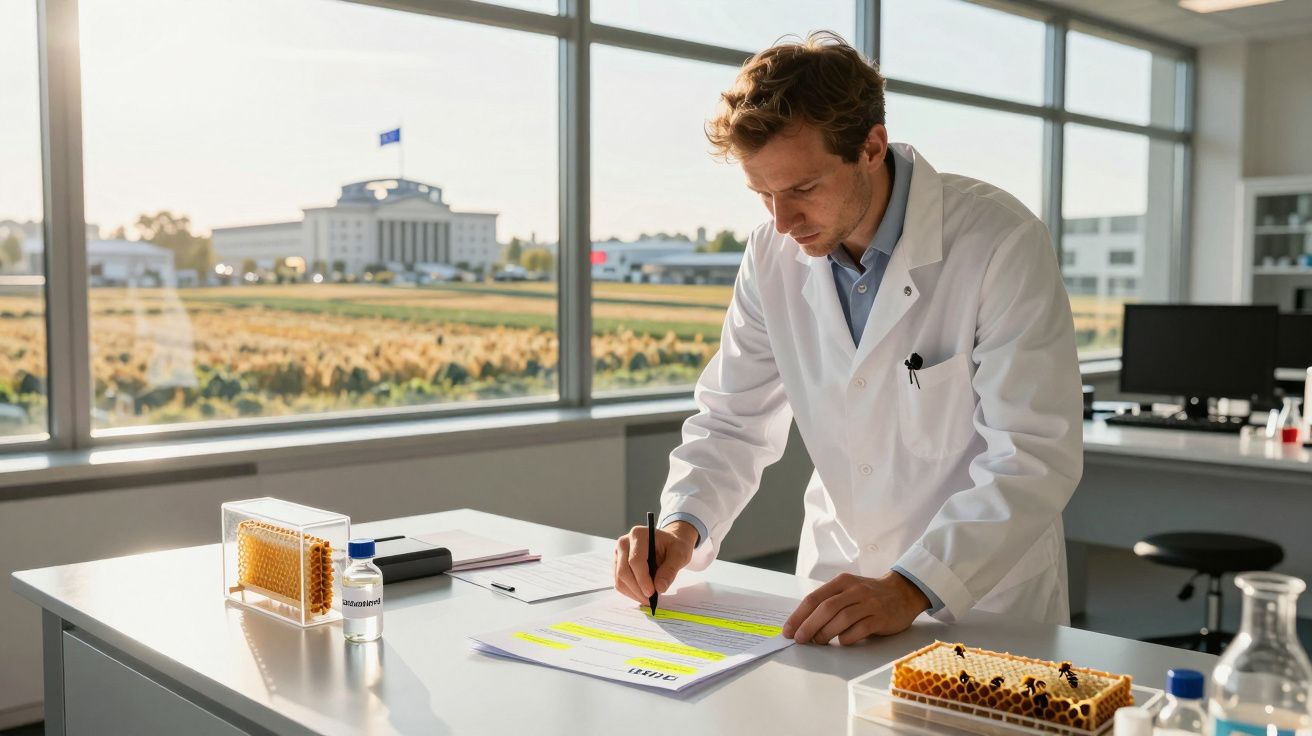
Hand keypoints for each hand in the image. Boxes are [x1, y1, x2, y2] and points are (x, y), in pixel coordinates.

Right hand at [613, 521, 696, 603]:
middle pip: (624, 571)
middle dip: (637, 589)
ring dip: (633, 593)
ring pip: (619, 578)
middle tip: (651, 600)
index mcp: (639, 534)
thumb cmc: (674, 545)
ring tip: (648, 598)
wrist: (669, 542)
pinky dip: (630, 592)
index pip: (635, 560)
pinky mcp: (618, 564)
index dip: (642, 579)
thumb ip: (670, 570)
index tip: (652, 593)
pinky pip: (619, 582)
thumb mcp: (679, 554)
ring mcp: (619, 553)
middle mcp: (624, 542)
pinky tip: (642, 594)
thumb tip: (660, 588)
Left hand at [783, 571, 929, 645]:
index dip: (799, 615)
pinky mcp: (881, 618)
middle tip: (800, 639)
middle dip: (809, 626)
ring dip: (826, 633)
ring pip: (842, 619)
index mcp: (842, 582)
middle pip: (826, 608)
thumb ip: (829, 602)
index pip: (814, 598)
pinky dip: (847, 637)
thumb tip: (803, 624)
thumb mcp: (848, 590)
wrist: (903, 592)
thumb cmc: (869, 594)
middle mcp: (855, 590)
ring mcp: (869, 604)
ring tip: (818, 642)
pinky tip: (842, 641)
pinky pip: (860, 629)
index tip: (789, 630)